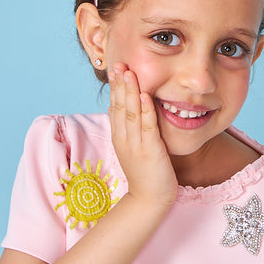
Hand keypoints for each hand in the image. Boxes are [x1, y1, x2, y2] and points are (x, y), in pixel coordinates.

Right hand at [108, 64, 177, 208]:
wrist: (149, 200)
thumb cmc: (146, 174)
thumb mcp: (134, 148)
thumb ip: (132, 130)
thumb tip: (132, 112)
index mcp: (120, 137)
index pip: (114, 107)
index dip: (114, 88)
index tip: (115, 69)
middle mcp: (124, 139)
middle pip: (119, 106)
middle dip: (119, 84)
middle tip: (118, 63)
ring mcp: (136, 145)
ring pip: (130, 113)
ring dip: (129, 91)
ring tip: (128, 72)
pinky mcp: (150, 151)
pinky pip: (147, 127)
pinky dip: (145, 110)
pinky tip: (144, 95)